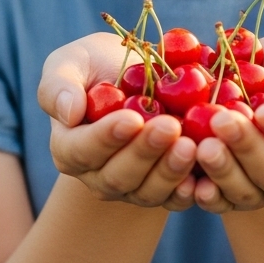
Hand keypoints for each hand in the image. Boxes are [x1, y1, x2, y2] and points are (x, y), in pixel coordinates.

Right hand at [38, 33, 197, 210]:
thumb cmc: (97, 67)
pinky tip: (204, 176)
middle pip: (118, 176)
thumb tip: (68, 112)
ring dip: (170, 171)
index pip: (82, 149)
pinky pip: (175, 200)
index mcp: (69, 148)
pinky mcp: (163, 191)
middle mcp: (98, 176)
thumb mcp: (71, 63)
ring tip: (191, 145)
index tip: (132, 118)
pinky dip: (190, 191)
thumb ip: (59, 85)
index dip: (106, 137)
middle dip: (145, 152)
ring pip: (148, 191)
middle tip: (169, 127)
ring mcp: (132, 188)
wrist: (137, 79)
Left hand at [192, 31, 263, 212]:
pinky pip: (217, 203)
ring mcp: (260, 192)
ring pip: (243, 192)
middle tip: (221, 120)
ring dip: (222, 170)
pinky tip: (188, 180)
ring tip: (202, 144)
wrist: (256, 79)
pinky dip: (202, 194)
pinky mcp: (228, 195)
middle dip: (247, 148)